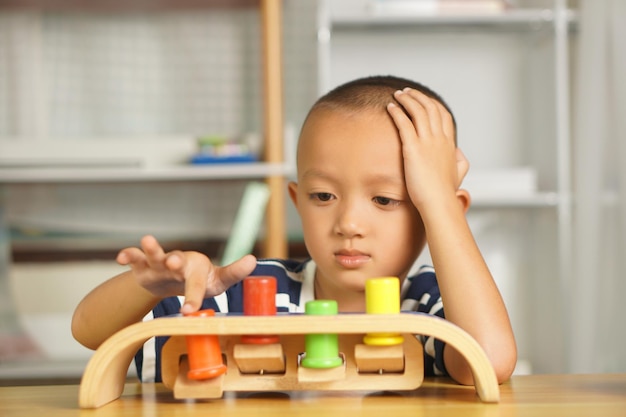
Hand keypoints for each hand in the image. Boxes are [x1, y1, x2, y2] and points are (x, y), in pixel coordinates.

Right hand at [116, 235, 256, 313]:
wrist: (176, 278)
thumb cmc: (200, 280)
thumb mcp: (218, 280)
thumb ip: (233, 273)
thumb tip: (253, 260)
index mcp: (197, 269)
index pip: (196, 284)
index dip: (193, 296)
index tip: (189, 311)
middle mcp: (178, 262)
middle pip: (177, 259)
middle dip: (175, 260)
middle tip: (174, 261)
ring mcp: (160, 263)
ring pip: (155, 254)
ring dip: (152, 248)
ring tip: (147, 240)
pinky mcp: (144, 267)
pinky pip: (136, 259)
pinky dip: (129, 255)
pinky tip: (121, 257)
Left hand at [387, 88, 468, 209]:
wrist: (438, 202)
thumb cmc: (445, 192)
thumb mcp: (459, 173)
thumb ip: (460, 160)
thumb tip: (459, 151)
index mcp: (448, 144)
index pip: (442, 115)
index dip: (432, 104)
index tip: (422, 99)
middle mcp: (439, 139)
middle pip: (430, 108)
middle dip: (418, 96)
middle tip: (406, 92)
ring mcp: (427, 143)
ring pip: (418, 111)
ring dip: (407, 99)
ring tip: (397, 94)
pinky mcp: (413, 149)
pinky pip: (404, 124)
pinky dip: (397, 112)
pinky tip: (390, 107)